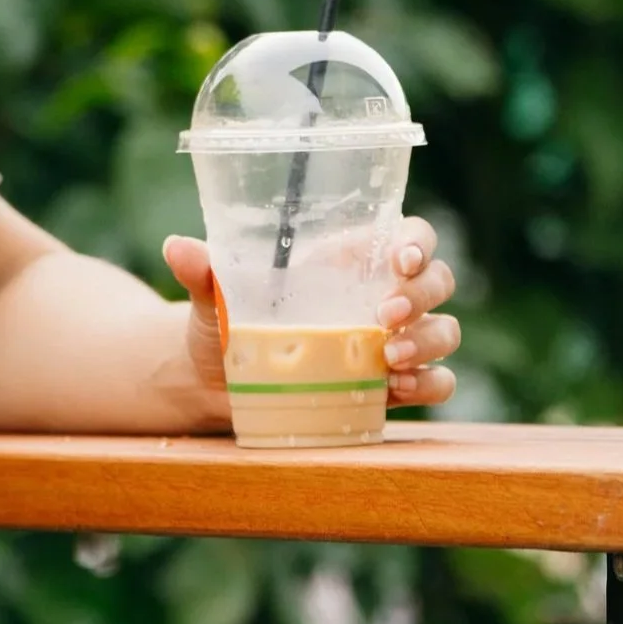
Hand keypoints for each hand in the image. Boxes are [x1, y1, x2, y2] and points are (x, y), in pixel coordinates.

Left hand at [163, 219, 461, 410]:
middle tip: (384, 314)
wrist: (214, 382)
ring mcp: (393, 341)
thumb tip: (176, 247)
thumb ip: (202, 272)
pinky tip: (395, 388)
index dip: (419, 241)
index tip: (402, 257)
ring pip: (446, 331)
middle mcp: (382, 294)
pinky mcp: (391, 385)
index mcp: (350, 259)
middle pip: (439, 281)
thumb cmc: (222, 322)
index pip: (410, 235)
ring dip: (428, 341)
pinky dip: (428, 385)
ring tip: (386, 357)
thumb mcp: (211, 296)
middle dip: (423, 294)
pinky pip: (436, 383)